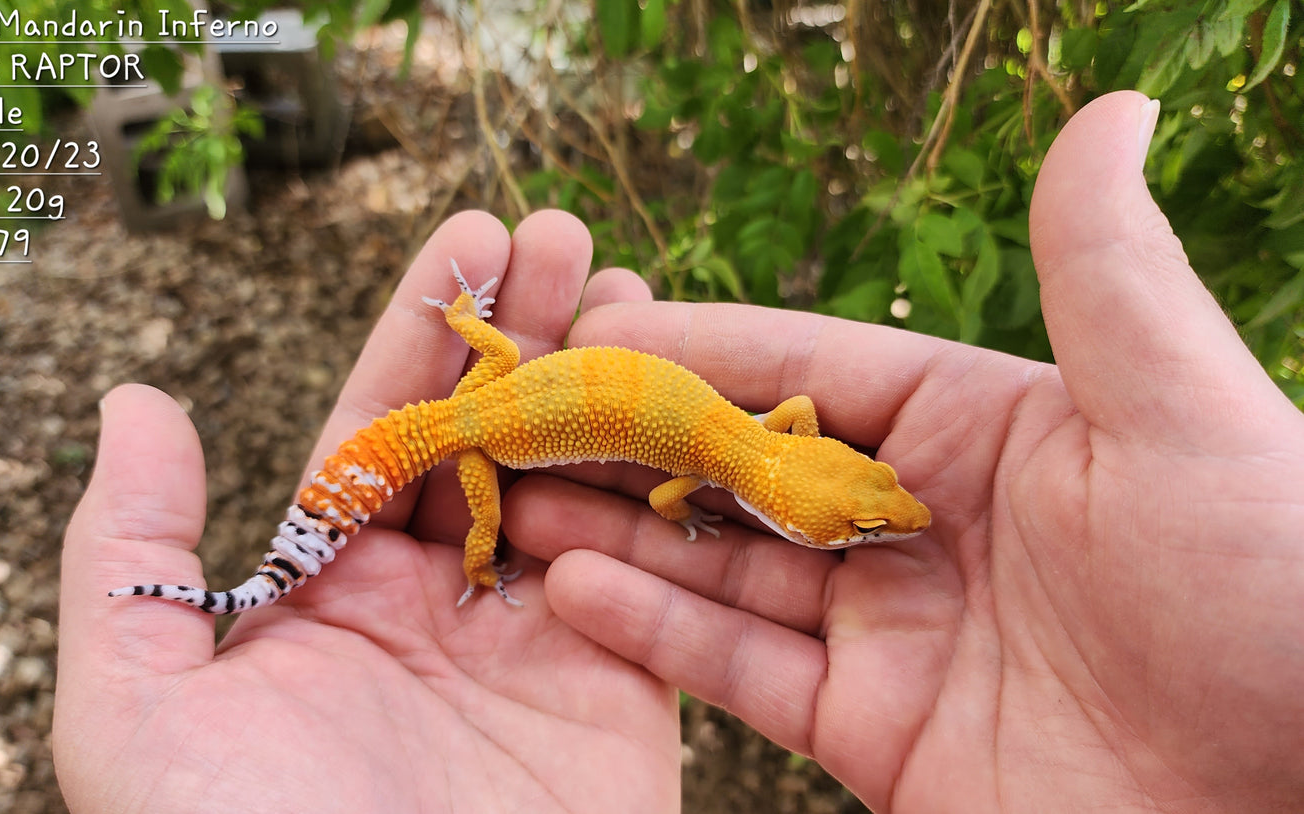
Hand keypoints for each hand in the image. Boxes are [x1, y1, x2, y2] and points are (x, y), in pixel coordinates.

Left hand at [53, 211, 678, 812]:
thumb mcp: (137, 711)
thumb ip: (131, 557)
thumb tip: (134, 402)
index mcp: (326, 592)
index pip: (381, 425)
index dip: (423, 327)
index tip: (469, 233)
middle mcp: (433, 605)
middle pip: (491, 435)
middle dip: (529, 327)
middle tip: (566, 232)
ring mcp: (532, 644)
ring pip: (579, 484)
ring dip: (607, 381)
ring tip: (632, 281)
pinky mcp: (618, 694)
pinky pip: (652, 574)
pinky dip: (670, 486)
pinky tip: (690, 397)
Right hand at [508, 91, 1303, 811]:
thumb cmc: (1281, 591)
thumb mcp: (1185, 415)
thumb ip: (1106, 275)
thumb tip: (1107, 111)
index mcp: (982, 426)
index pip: (801, 370)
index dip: (689, 351)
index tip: (581, 333)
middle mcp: (922, 521)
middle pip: (742, 469)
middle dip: (627, 444)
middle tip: (513, 420)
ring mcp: (893, 631)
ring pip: (726, 569)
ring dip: (620, 533)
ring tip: (512, 501)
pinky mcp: (879, 735)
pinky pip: (748, 674)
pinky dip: (661, 636)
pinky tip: (576, 591)